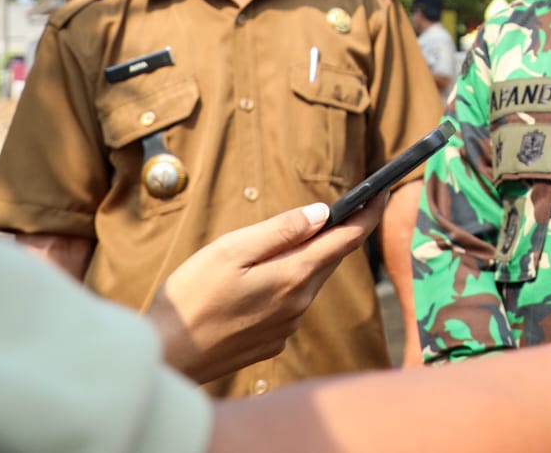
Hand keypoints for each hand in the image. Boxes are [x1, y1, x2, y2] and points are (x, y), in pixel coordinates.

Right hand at [148, 192, 387, 383]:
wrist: (167, 359)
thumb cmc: (191, 299)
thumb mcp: (231, 251)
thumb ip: (280, 231)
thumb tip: (322, 214)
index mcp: (294, 276)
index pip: (347, 239)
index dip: (368, 212)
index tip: (383, 191)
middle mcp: (299, 304)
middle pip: (329, 260)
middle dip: (338, 233)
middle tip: (344, 207)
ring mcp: (286, 326)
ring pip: (308, 282)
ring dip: (306, 260)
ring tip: (289, 242)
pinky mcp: (271, 341)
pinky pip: (289, 305)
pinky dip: (284, 286)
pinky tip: (256, 284)